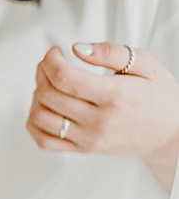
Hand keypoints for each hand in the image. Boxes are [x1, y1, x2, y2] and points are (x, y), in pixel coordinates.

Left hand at [27, 42, 178, 184]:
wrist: (169, 133)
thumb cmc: (158, 97)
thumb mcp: (145, 65)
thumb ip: (111, 52)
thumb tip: (78, 48)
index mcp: (115, 96)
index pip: (64, 78)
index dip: (50, 60)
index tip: (55, 52)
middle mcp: (99, 121)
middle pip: (48, 94)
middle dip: (42, 72)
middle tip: (50, 64)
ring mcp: (88, 138)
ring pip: (40, 117)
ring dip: (36, 95)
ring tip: (49, 84)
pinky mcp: (82, 150)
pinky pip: (43, 140)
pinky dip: (34, 122)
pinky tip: (44, 107)